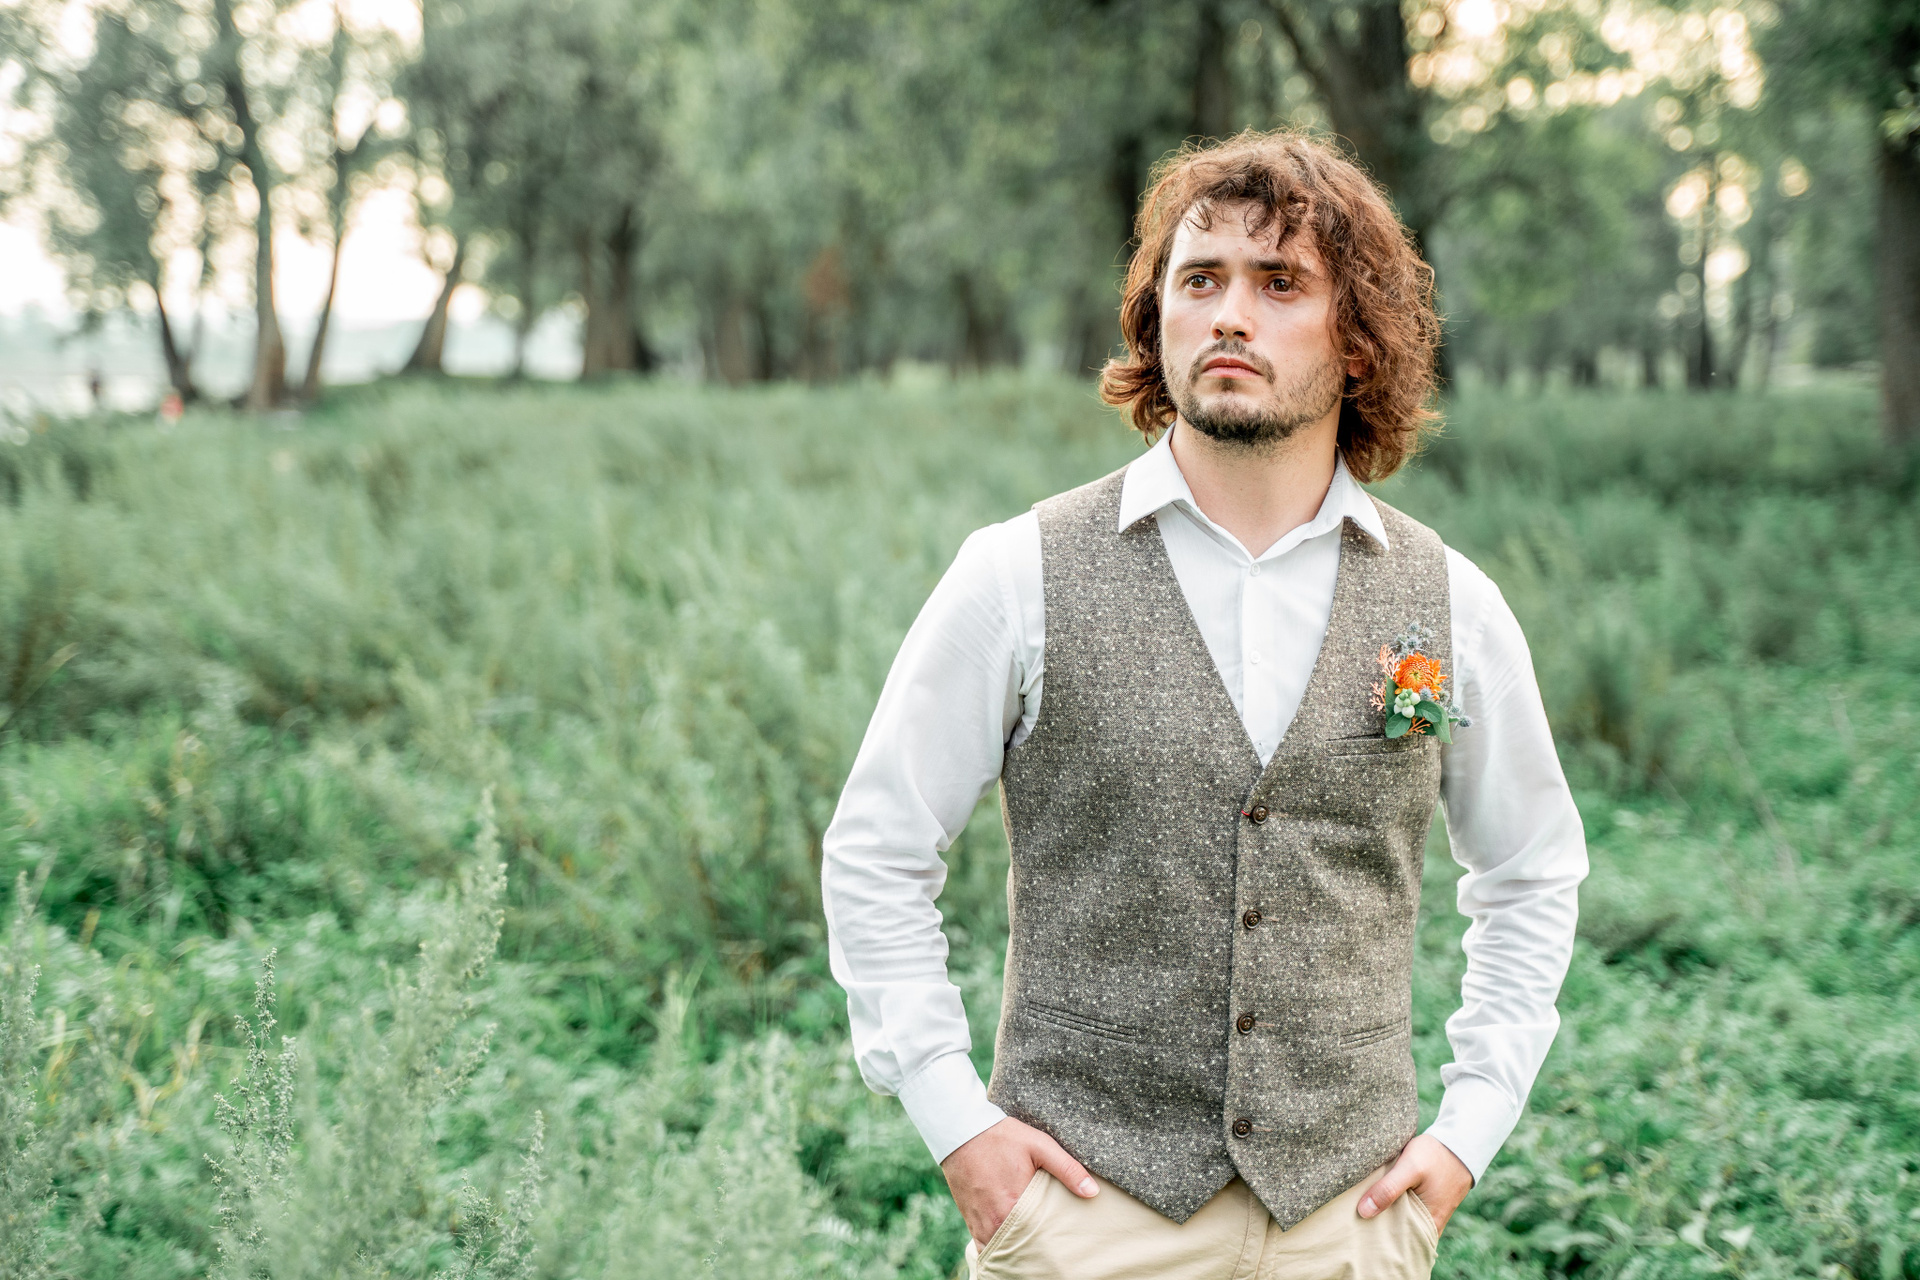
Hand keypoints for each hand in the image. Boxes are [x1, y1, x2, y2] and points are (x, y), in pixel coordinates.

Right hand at [940, 1116, 1098, 1245]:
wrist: (961, 1130)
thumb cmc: (1002, 1137)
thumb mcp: (1039, 1145)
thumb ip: (1067, 1169)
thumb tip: (1092, 1192)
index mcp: (1015, 1205)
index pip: (1040, 1240)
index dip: (1053, 1244)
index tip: (1064, 1244)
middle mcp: (996, 1220)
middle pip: (1022, 1249)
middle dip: (1036, 1251)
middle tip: (1052, 1250)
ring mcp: (981, 1223)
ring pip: (1002, 1250)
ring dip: (1017, 1249)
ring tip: (1034, 1249)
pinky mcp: (970, 1220)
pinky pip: (985, 1246)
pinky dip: (998, 1247)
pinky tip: (1012, 1244)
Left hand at [1355, 1134, 1472, 1234]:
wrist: (1458, 1143)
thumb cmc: (1435, 1156)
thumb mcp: (1410, 1169)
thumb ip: (1388, 1189)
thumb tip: (1364, 1212)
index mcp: (1428, 1224)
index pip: (1399, 1243)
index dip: (1379, 1240)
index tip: (1359, 1233)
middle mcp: (1430, 1225)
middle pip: (1399, 1234)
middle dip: (1379, 1229)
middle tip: (1355, 1222)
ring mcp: (1429, 1214)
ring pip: (1402, 1221)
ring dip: (1386, 1216)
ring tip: (1363, 1210)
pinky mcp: (1427, 1204)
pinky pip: (1408, 1211)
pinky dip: (1394, 1207)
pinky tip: (1378, 1199)